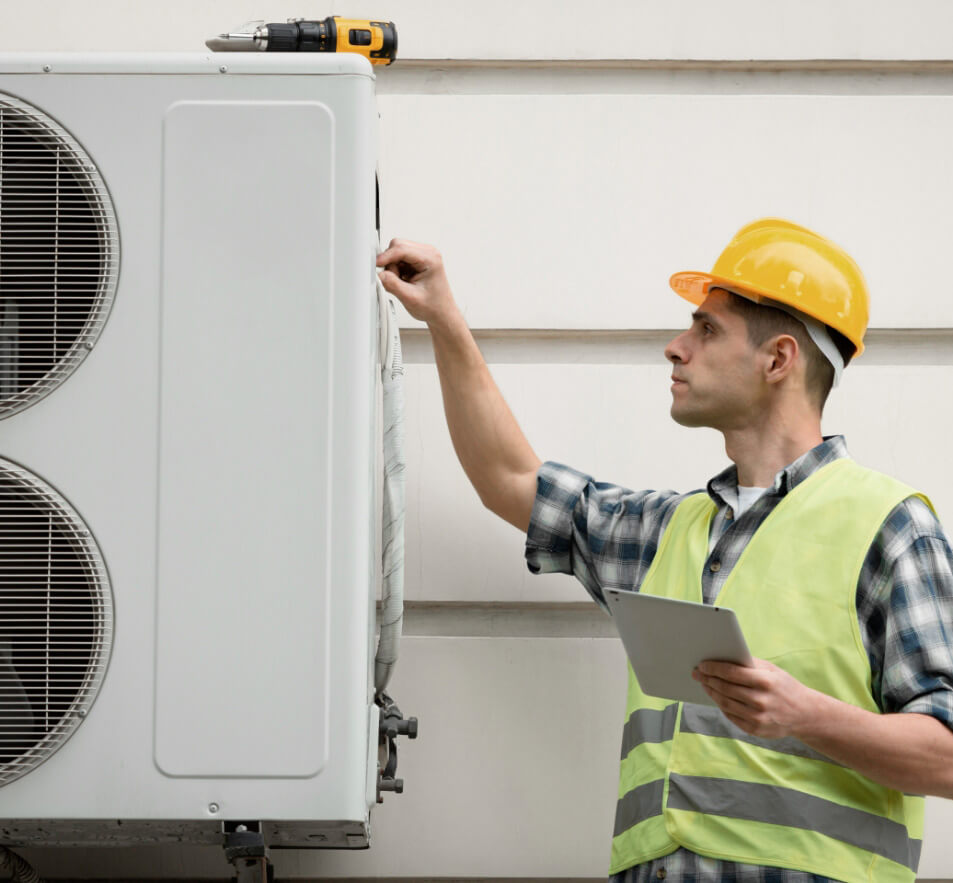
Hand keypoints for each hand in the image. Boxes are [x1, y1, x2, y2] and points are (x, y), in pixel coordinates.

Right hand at [377, 239, 455, 325]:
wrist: (441, 314)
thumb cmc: (433, 306)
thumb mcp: (410, 297)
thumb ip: (392, 284)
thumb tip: (379, 274)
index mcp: (430, 258)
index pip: (402, 248)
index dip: (386, 256)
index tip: (376, 265)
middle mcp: (427, 253)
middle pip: (397, 246)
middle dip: (390, 264)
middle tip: (396, 281)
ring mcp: (421, 256)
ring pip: (396, 253)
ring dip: (393, 268)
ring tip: (403, 284)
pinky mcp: (416, 261)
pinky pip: (398, 260)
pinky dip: (396, 271)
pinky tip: (404, 282)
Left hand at [692, 658, 819, 739]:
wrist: (804, 714)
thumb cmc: (783, 686)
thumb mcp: (771, 670)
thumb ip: (749, 664)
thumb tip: (722, 656)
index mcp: (765, 682)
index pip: (732, 673)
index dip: (714, 668)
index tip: (702, 664)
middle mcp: (761, 700)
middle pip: (725, 688)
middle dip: (708, 679)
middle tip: (697, 673)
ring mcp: (757, 717)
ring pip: (725, 703)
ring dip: (711, 692)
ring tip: (704, 684)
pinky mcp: (755, 730)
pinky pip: (731, 716)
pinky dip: (721, 705)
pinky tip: (716, 697)